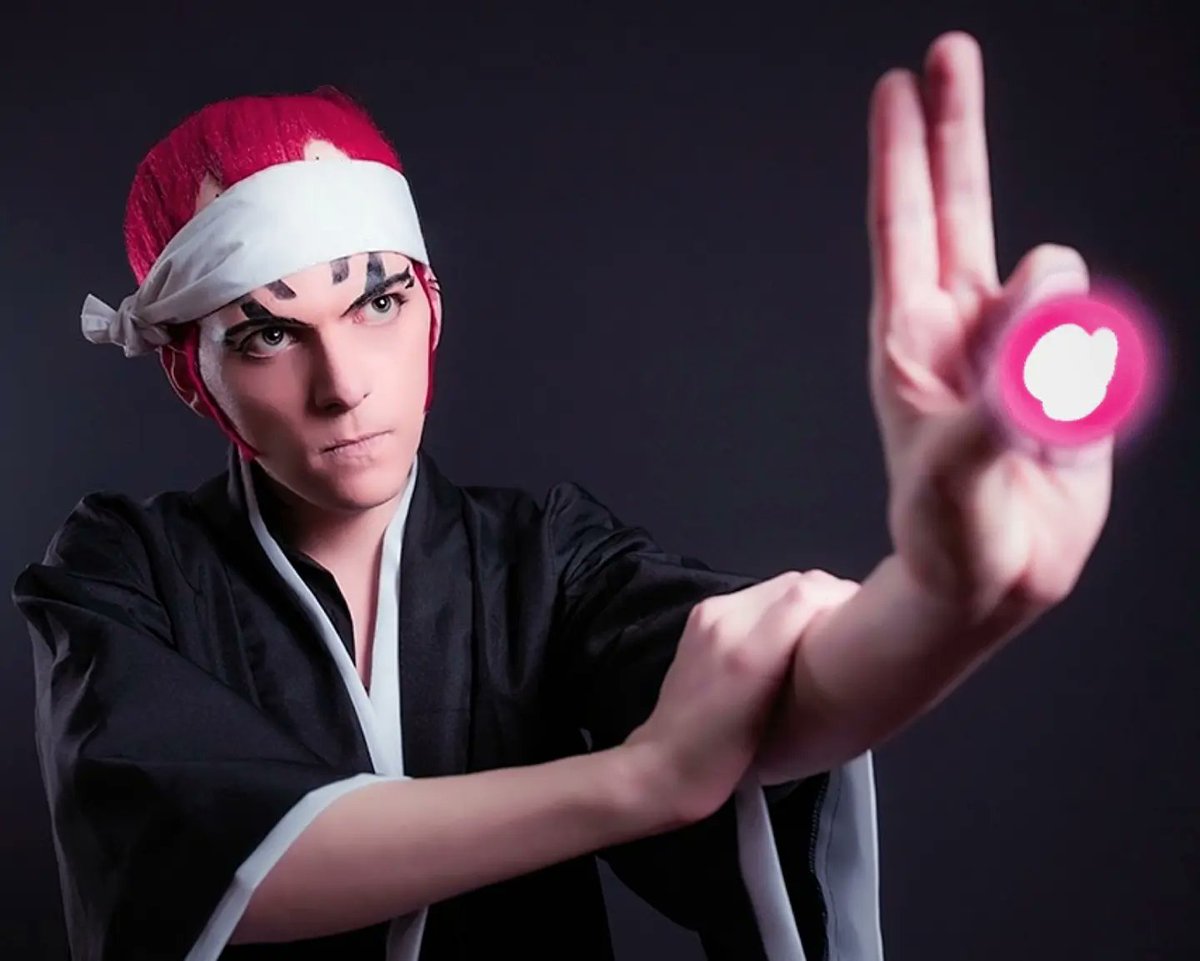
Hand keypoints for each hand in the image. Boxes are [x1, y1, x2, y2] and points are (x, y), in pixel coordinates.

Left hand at [624, 570, 859, 825]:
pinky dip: (782, 607)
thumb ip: (815, 680)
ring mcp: (710, 615)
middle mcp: (724, 622)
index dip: (845, 600)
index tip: (868, 622)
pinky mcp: (702, 616)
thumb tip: (850, 643)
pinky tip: (790, 636)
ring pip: (780, 585)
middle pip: (798, 582)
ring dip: (808, 601)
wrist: (664, 767)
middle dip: (832, 599)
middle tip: (852, 629)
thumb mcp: (785, 733)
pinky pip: (757, 597)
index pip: (809, 591)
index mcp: (748, 654)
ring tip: (824, 633)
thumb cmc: (725, 764)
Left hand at [867, 32, 1111, 616]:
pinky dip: (1091, 355)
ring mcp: (1013, 348)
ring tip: (1041, 402)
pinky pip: (1091, 332)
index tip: (899, 86)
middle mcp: (959, 330)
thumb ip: (1002, 388)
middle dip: (954, 130)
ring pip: (1044, 273)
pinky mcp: (1064, 374)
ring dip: (1052, 310)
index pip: (907, 228)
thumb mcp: (956, 472)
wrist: (988, 585)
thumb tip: (1046, 293)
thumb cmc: (946, 536)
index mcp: (913, 342)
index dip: (905, 155)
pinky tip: (1073, 403)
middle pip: (957, 208)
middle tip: (949, 51)